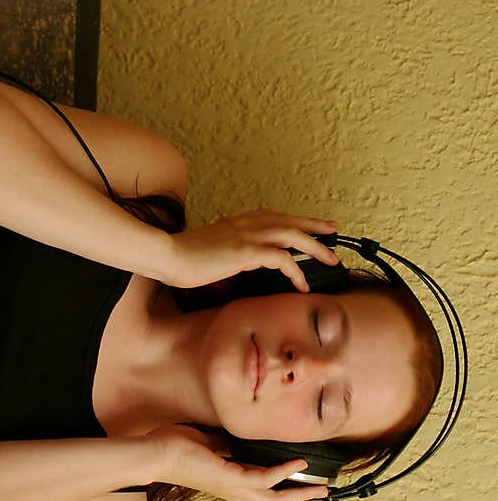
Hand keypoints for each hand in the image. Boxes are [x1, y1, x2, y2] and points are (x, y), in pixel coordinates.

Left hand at [147, 424, 327, 500]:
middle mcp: (233, 492)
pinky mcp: (229, 477)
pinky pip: (264, 479)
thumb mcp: (205, 445)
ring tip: (320, 489)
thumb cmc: (172, 449)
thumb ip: (223, 446)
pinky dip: (284, 473)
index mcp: (228, 485)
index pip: (260, 500)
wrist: (154, 455)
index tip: (301, 497)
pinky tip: (299, 464)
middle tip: (320, 500)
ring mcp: (232, 487)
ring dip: (299, 497)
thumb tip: (236, 441)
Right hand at [162, 209, 339, 289]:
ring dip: (315, 248)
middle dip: (316, 227)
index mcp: (237, 222)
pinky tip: (302, 283)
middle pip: (290, 221)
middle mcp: (245, 224)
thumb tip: (233, 266)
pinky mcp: (246, 252)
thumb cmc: (181, 258)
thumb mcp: (209, 251)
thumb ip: (226, 252)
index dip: (297, 220)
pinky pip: (282, 259)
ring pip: (293, 236)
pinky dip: (296, 271)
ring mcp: (246, 236)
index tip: (313, 225)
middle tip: (334, 232)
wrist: (165, 255)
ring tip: (330, 259)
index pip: (274, 217)